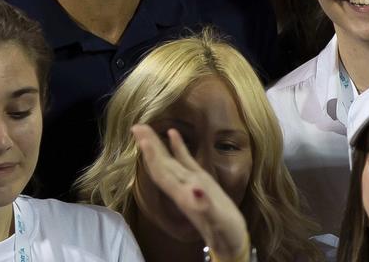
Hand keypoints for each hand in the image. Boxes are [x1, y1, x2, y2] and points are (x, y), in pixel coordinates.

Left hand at [133, 125, 249, 261]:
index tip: (141, 138)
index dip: (152, 156)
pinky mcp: (201, 180)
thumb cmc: (225, 232)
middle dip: (148, 146)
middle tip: (136, 126)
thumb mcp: (217, 220)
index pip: (162, 172)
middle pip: (160, 164)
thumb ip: (205, 205)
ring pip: (169, 161)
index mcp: (183, 195)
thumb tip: (195, 188)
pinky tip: (172, 133)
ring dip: (157, 145)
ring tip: (145, 127)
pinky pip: (185, 160)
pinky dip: (178, 146)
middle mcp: (182, 187)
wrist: (231, 242)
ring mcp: (190, 182)